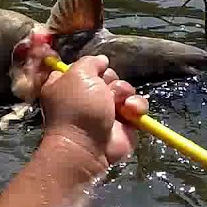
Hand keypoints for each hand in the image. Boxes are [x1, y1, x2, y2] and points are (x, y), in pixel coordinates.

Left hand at [10, 31, 147, 169]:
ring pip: (125, 90)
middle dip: (110, 80)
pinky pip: (138, 106)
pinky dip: (137, 106)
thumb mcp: (78, 74)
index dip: (91, 67)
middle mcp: (88, 97)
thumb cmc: (78, 107)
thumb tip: (102, 60)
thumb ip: (90, 62)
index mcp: (69, 85)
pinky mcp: (125, 124)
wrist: (87, 146)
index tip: (95, 69)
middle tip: (105, 90)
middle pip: (108, 77)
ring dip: (124, 92)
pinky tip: (130, 111)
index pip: (84, 68)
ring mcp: (107, 111)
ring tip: (118, 103)